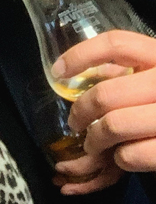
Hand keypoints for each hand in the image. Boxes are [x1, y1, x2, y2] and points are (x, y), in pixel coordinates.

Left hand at [54, 30, 155, 187]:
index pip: (117, 44)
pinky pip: (130, 155)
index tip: (58, 72)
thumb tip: (79, 75)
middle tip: (76, 124)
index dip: (80, 55)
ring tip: (93, 145)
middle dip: (81, 113)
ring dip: (94, 141)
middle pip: (105, 94)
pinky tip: (124, 157)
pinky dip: (120, 159)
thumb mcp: (153, 78)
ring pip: (112, 127)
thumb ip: (129, 73)